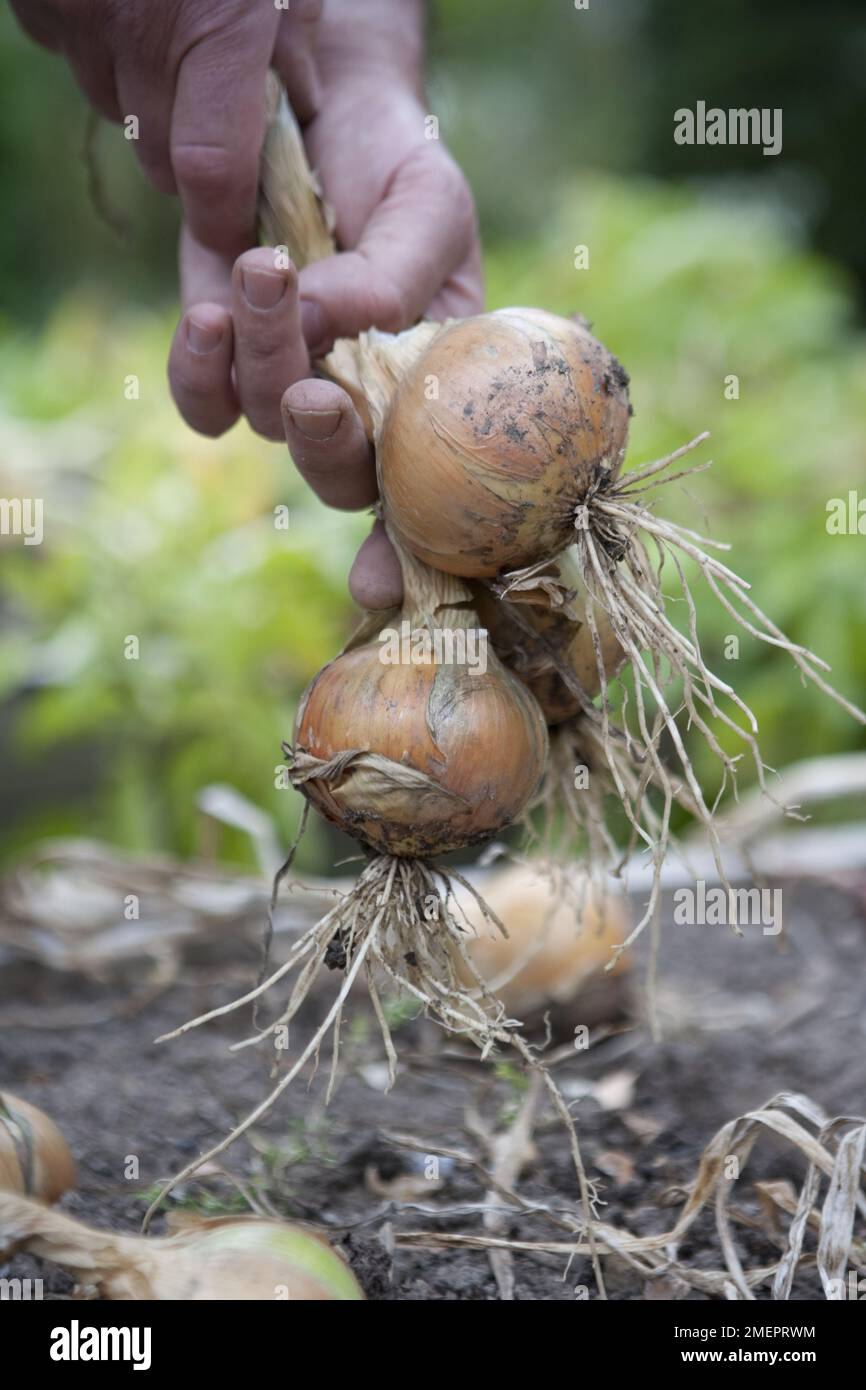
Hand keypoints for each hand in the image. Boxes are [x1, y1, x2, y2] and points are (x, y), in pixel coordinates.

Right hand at [10, 0, 321, 255]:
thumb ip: (293, 41)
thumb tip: (297, 108)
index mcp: (213, 25)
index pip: (212, 173)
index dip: (224, 219)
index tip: (238, 233)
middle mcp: (138, 35)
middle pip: (162, 154)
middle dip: (191, 150)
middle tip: (217, 103)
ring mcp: (77, 20)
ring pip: (117, 107)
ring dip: (144, 92)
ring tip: (171, 26)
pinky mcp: (35, 7)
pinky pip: (73, 52)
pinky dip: (100, 42)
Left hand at [170, 8, 482, 609]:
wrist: (328, 117)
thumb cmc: (402, 174)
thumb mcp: (431, 206)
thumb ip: (397, 272)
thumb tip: (333, 318)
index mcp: (438, 400)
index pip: (432, 498)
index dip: (407, 554)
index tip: (378, 585)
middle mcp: (366, 413)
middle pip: (340, 476)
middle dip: (323, 440)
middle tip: (315, 387)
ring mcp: (291, 391)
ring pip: (270, 421)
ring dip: (264, 355)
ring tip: (268, 267)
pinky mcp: (226, 363)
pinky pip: (203, 402)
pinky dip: (198, 368)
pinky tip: (208, 316)